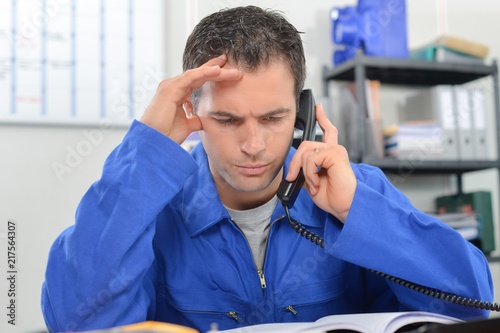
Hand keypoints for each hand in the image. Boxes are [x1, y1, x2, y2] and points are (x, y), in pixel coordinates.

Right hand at [140, 54, 241, 143]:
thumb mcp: (187, 125)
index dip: (212, 75)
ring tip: (231, 69)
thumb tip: (204, 119)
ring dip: (215, 70)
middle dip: (216, 68)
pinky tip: (217, 71)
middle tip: (231, 63)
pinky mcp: (170, 88)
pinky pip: (190, 77)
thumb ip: (195, 119)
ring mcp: (170, 86)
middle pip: (199, 74)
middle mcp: (173, 87)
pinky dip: (204, 73)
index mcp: (177, 94)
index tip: (228, 72)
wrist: (154, 142)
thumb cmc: (166, 134)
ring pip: (197, 74)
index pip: (198, 80)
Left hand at [285, 104, 356, 221]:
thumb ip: (305, 171)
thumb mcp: (313, 182)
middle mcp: (334, 150)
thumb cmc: (334, 198)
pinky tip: (316, 183)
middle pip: (305, 144)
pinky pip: (311, 159)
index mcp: (331, 155)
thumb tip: (293, 169)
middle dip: (295, 162)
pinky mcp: (335, 154)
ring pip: (305, 152)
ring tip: (312, 184)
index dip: (322, 118)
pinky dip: (309, 173)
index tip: (318, 108)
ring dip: (303, 171)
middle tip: (292, 177)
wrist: (345, 207)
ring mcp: (335, 150)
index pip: (328, 131)